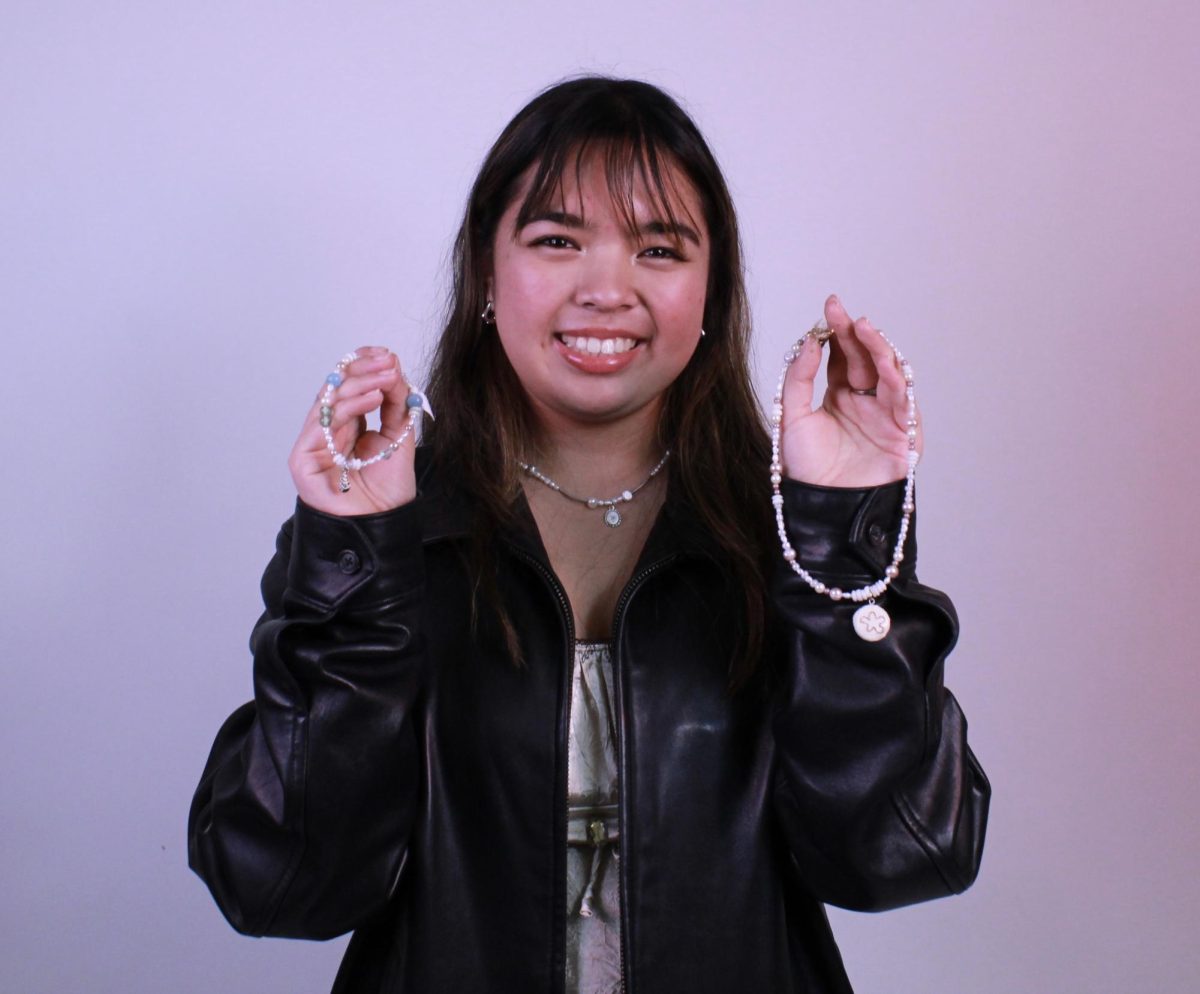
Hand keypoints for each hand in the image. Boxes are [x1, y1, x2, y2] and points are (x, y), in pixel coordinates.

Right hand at [288, 346, 418, 514]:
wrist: (381, 527)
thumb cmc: (387, 491)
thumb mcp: (399, 438)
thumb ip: (396, 405)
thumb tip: (395, 370)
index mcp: (348, 425)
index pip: (349, 386)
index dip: (364, 366)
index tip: (386, 353)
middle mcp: (328, 431)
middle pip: (337, 389)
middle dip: (363, 370)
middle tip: (388, 361)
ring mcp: (314, 444)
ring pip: (330, 401)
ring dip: (361, 384)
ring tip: (387, 377)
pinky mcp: (303, 458)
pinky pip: (323, 423)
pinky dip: (349, 406)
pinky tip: (372, 398)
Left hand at [779, 295, 921, 487]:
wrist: (823, 507)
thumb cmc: (808, 470)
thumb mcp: (791, 418)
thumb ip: (798, 379)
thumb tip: (808, 342)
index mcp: (839, 397)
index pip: (842, 355)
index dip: (837, 331)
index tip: (830, 307)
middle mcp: (864, 401)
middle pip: (865, 358)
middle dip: (856, 333)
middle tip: (842, 312)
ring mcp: (885, 414)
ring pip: (888, 372)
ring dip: (878, 348)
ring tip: (864, 328)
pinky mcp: (903, 431)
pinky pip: (903, 399)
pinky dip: (896, 379)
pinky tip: (883, 362)